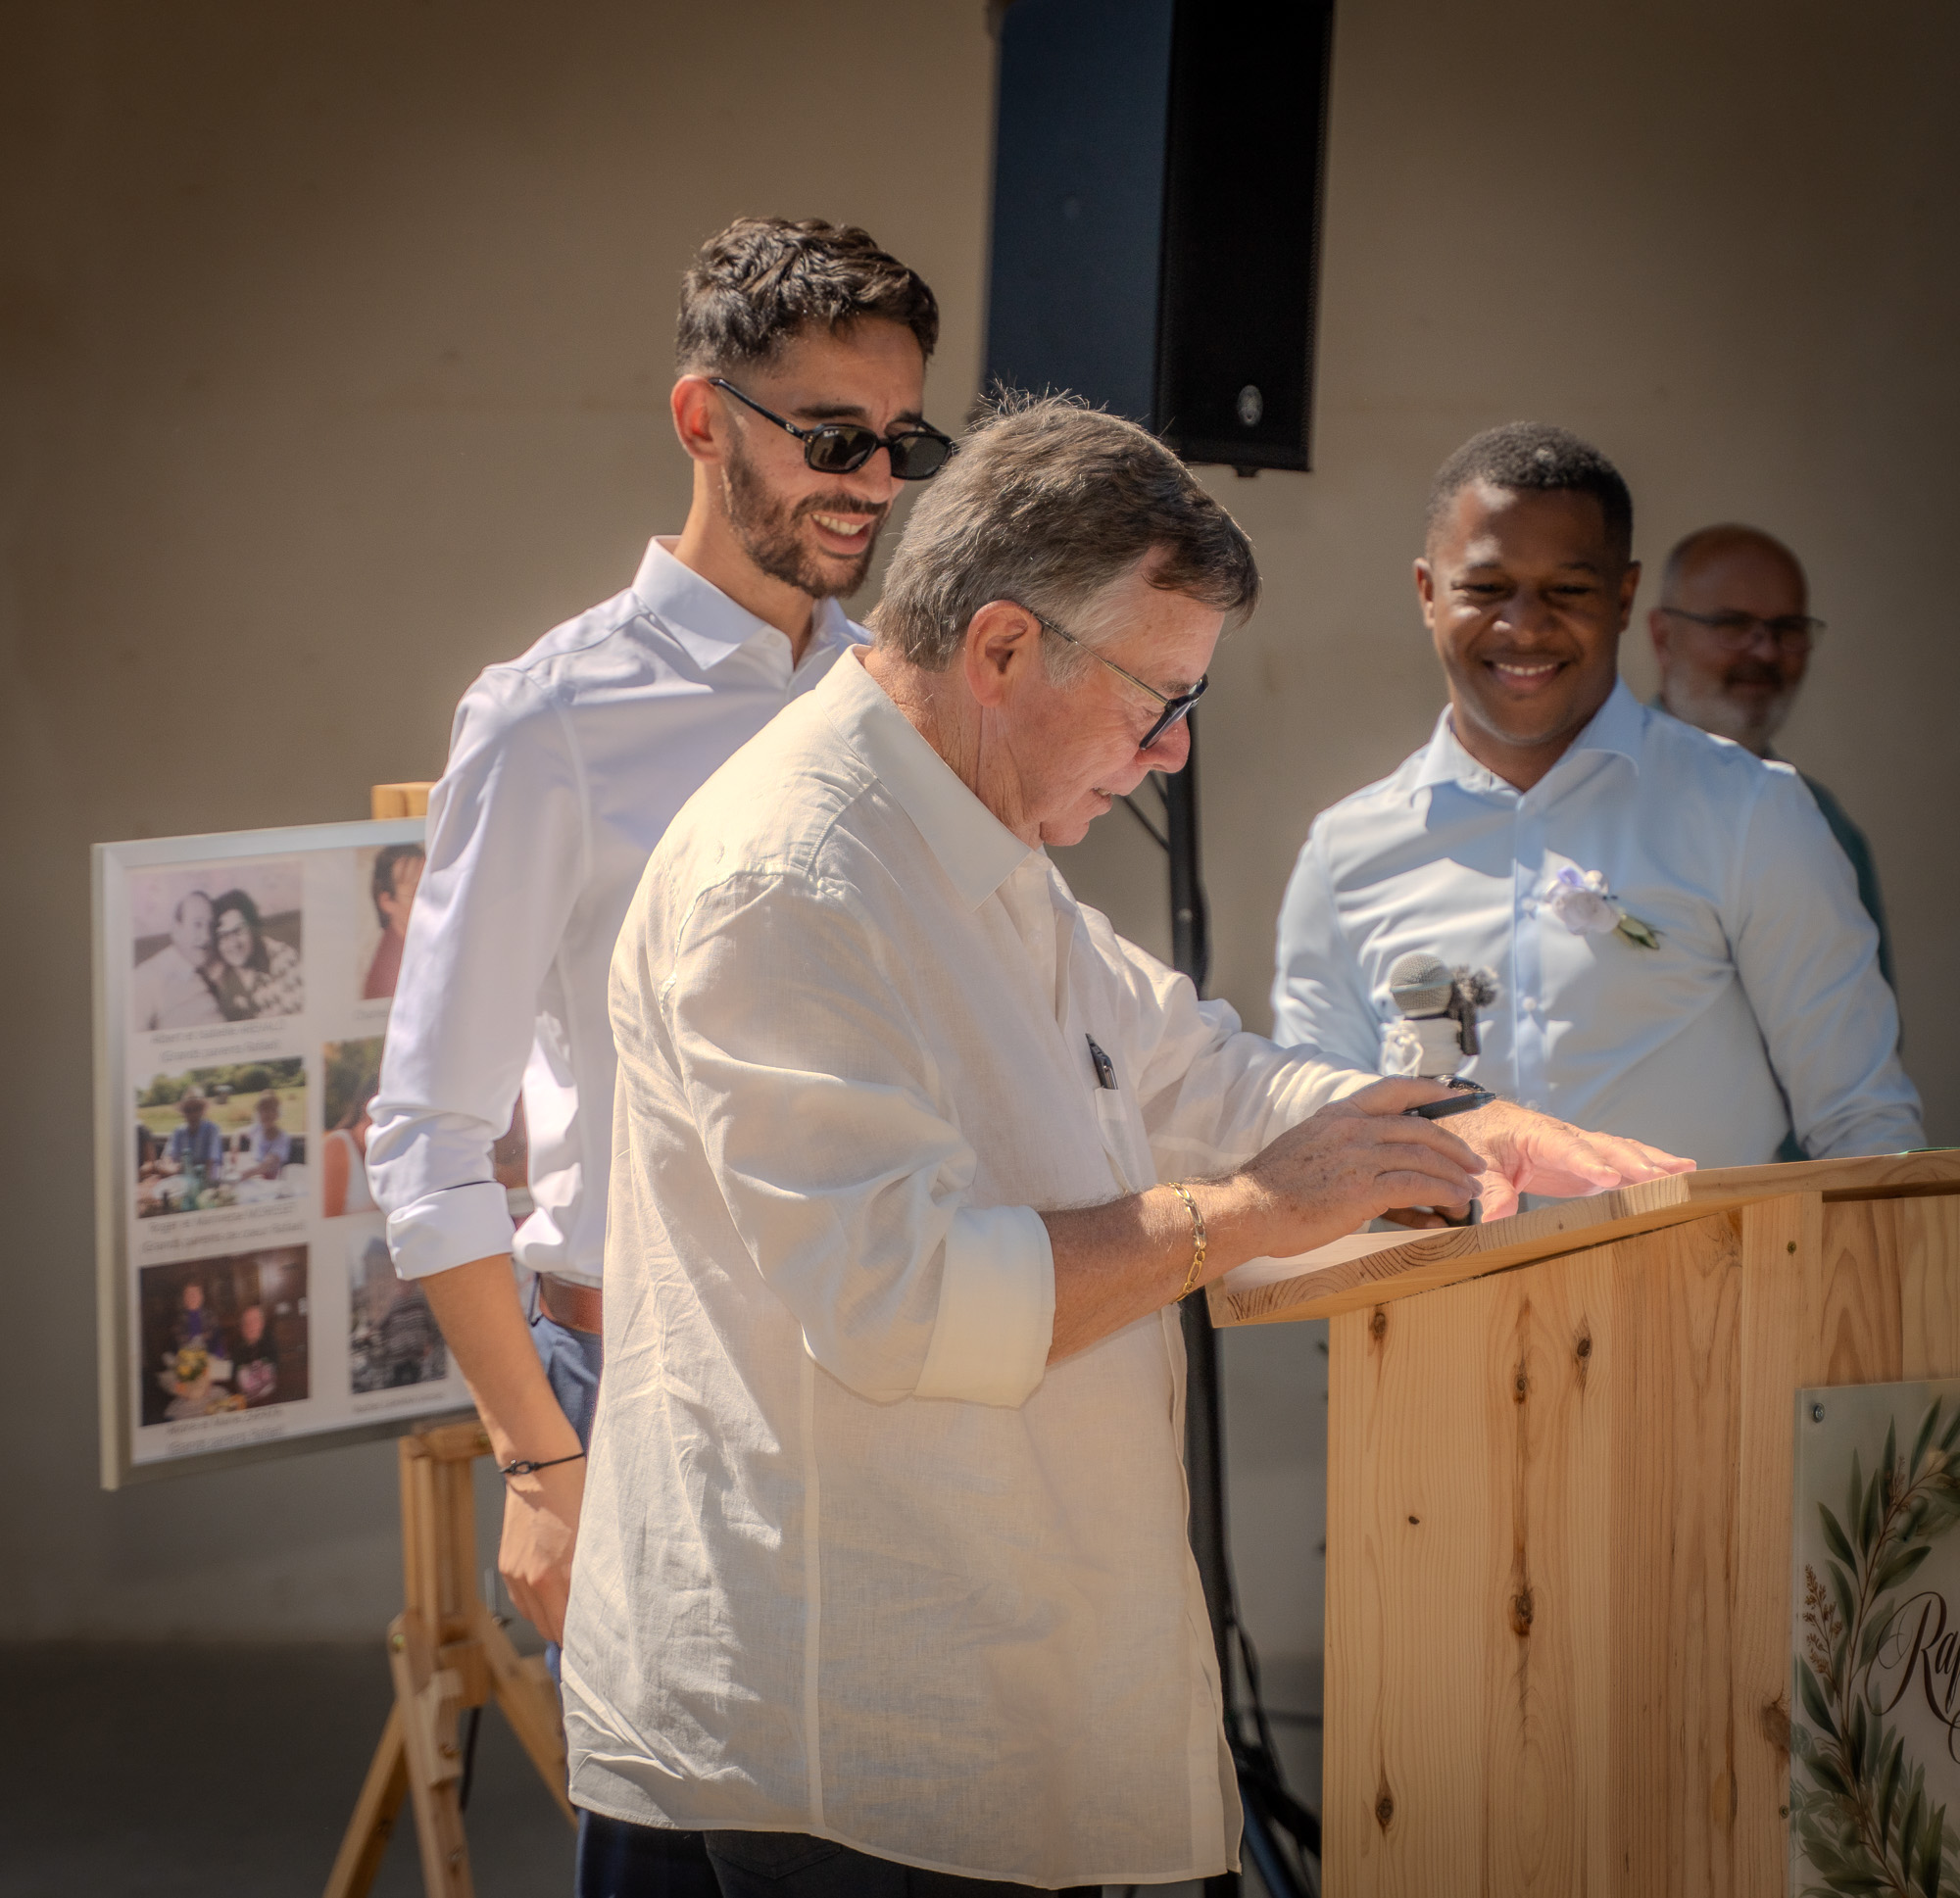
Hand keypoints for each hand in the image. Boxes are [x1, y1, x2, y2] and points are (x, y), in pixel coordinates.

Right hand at [496, 1456, 584, 1645]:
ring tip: (572, 1614)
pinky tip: (552, 1596)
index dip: (586, 1639)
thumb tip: (604, 1601)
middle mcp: (533, 1580)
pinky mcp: (506, 1565)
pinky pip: (521, 1600)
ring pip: (534, 1618)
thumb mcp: (595, 1534)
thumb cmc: (577, 1492)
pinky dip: (536, 1604)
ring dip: (551, 1620)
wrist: (540, 1464)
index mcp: (558, 1574)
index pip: (570, 1628)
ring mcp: (515, 1573)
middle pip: (550, 1630)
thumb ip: (595, 1572)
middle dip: (568, 1634)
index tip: (600, 1643)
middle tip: (590, 1633)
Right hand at [1234, 1078, 1484, 1255]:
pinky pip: (1417, 1186)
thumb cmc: (1272, 1187)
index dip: (1428, 1091)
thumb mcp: (1305, 1145)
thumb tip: (1365, 1160)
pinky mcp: (1364, 1189)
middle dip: (1453, 1145)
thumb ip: (1338, 1143)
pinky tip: (1452, 1204)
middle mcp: (1352, 1129)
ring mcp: (1359, 1157)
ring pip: (1424, 1158)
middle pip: (1420, 1128)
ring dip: (1454, 1175)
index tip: (1453, 1096)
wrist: (1248, 1208)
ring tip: (1469, 1189)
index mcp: (1337, 1115)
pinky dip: (1442, 1193)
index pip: (1391, 1090)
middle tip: (1473, 1161)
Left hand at [1448, 1097, 1692, 1219]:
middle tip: (1664, 1176)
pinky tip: (1677, 1177)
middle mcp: (1568, 1138)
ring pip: (1622, 1152)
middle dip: (1635, 1161)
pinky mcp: (1589, 1165)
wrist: (1484, 1124)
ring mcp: (1583, 1150)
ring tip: (1686, 1171)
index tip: (1609, 1176)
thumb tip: (1497, 1219)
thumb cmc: (1482, 1139)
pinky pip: (1622, 1165)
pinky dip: (1649, 1170)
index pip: (1568, 1147)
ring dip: (1653, 1162)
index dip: (1589, 1162)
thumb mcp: (1480, 1165)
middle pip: (1607, 1147)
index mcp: (1539, 1135)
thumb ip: (1491, 1190)